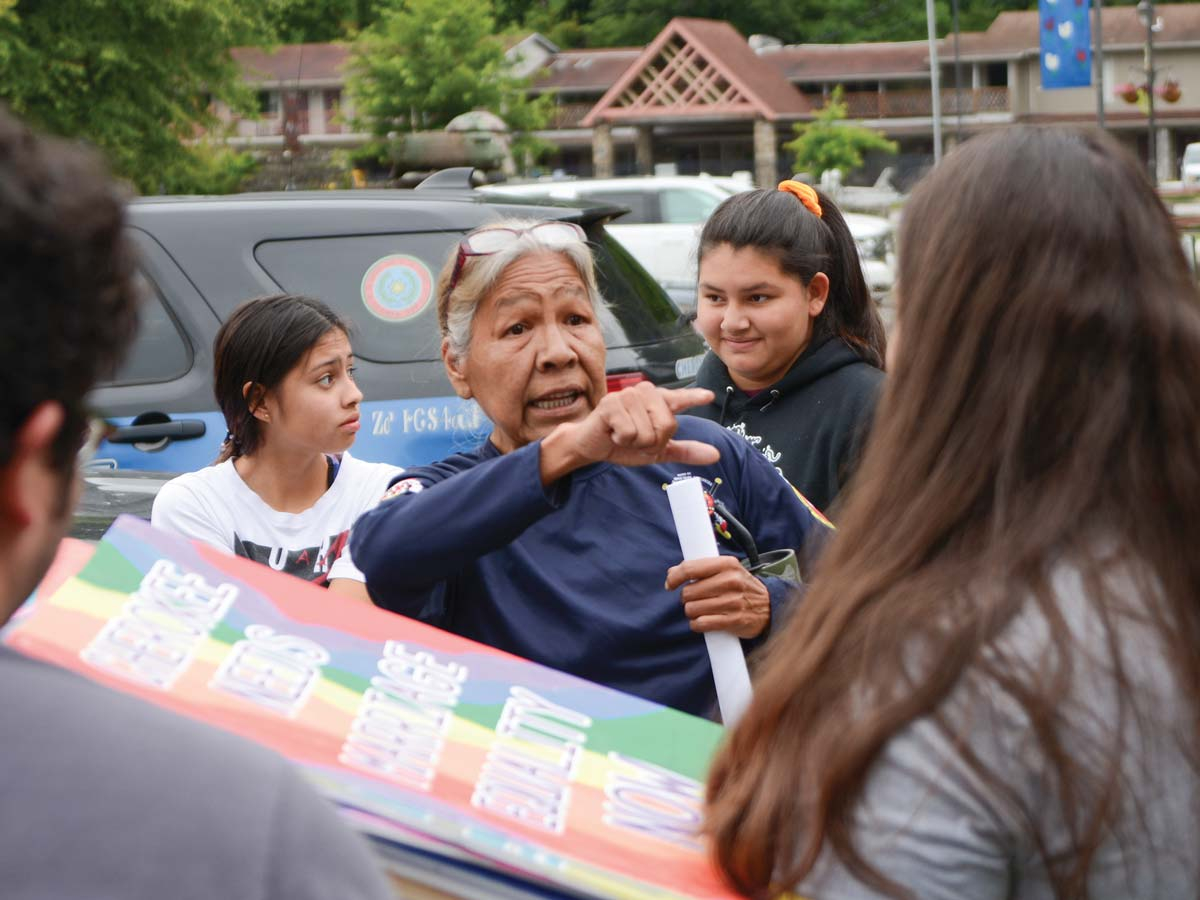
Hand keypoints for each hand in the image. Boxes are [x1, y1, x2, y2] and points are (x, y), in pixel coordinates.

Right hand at [539, 383, 718, 482]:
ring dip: (634, 443)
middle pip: (667, 426)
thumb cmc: (624, 443)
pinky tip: (612, 432)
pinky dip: (621, 440)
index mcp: (659, 400)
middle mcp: (645, 392)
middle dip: (652, 443)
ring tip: (622, 434)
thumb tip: (716, 455)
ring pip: (647, 432)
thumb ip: (685, 451)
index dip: (694, 398)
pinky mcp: (611, 403)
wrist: (592, 445)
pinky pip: (629, 432)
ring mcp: (628, 395)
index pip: (680, 399)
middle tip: (635, 439)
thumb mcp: (658, 450)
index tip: (709, 397)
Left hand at [664, 556, 769, 638]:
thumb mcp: (726, 570)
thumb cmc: (741, 587)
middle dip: (687, 598)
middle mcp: (730, 581)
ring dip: (692, 612)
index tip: (670, 584)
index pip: (690, 568)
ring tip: (703, 610)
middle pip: (688, 592)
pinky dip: (697, 624)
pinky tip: (704, 621)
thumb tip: (671, 574)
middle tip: (697, 599)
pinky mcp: (734, 620)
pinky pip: (701, 623)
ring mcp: (733, 602)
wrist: (769, 607)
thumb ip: (700, 569)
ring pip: (692, 609)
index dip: (675, 577)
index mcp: (727, 564)